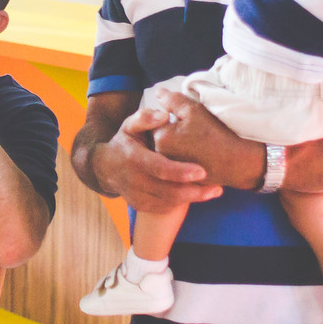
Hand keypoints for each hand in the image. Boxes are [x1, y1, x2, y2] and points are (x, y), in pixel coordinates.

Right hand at [90, 105, 219, 213]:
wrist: (105, 167)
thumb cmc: (125, 142)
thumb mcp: (130, 125)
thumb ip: (145, 117)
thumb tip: (164, 116)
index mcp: (133, 158)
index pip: (159, 168)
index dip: (181, 172)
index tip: (202, 171)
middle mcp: (133, 180)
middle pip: (168, 191)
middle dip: (194, 192)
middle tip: (217, 189)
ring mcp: (136, 196)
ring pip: (168, 202)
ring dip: (192, 199)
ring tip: (213, 192)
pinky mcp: (140, 206)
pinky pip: (164, 208)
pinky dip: (181, 203)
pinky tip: (196, 195)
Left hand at [153, 89, 265, 190]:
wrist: (238, 162)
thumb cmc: (216, 133)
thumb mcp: (194, 110)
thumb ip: (172, 100)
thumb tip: (158, 92)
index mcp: (160, 138)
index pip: (151, 122)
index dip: (165, 116)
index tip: (181, 117)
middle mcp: (160, 157)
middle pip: (156, 138)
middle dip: (166, 130)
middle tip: (188, 129)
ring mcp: (169, 171)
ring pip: (164, 151)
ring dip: (173, 144)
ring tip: (194, 140)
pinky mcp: (180, 180)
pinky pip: (174, 165)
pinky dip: (181, 158)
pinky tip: (196, 153)